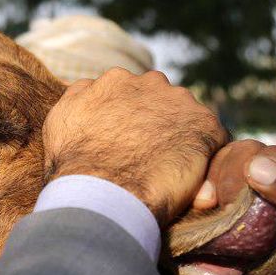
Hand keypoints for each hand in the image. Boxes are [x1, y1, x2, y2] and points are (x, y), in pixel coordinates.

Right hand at [42, 68, 226, 227]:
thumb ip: (78, 97)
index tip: (130, 140)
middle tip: (152, 154)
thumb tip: (90, 88)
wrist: (103, 193)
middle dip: (159, 120)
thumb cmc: (74, 166)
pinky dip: (209, 154)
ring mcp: (180, 101)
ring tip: (174, 168)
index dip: (131, 118)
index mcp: (114, 80)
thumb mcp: (60, 121)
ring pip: (188, 115)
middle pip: (161, 98)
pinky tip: (198, 177)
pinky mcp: (204, 125)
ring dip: (184, 134)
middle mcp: (149, 82)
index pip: (130, 92)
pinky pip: (215, 137)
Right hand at [201, 141, 275, 274]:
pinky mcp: (229, 223)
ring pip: (214, 174)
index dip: (240, 170)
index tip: (227, 200)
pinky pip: (204, 203)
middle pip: (234, 158)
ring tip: (205, 216)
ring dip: (204, 194)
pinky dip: (195, 212)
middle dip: (219, 180)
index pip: (264, 152)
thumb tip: (258, 165)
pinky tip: (198, 223)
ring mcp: (251, 203)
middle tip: (212, 208)